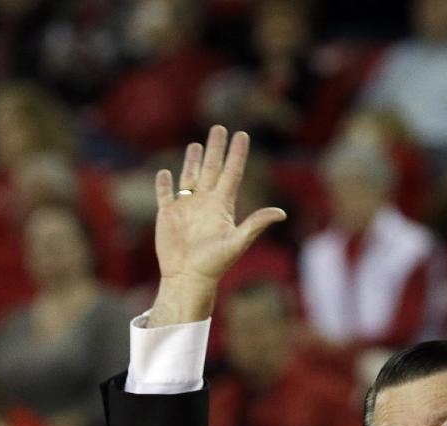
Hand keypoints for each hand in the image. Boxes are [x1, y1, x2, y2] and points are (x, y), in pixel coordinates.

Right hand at [149, 126, 286, 324]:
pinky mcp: (167, 215)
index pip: (232, 173)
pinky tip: (165, 173)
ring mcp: (186, 208)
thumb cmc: (214, 263)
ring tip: (197, 146)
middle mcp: (205, 203)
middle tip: (219, 128)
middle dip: (216, 148)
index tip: (242, 134)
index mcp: (222, 205)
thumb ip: (256, 224)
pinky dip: (164, 184)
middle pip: (212, 169)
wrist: (188, 277)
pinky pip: (165, 195)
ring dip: (193, 161)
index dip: (237, 154)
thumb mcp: (237, 242)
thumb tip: (281, 213)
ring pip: (190, 177)